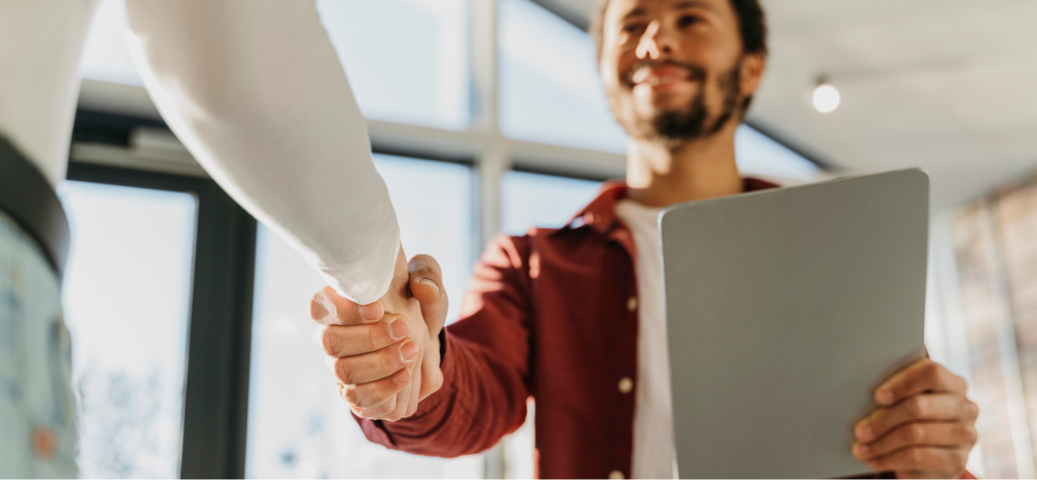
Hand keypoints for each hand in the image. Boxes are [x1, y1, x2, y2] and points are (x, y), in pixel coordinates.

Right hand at [309, 247, 447, 420]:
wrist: (429, 347)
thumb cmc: (419, 309)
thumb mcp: (428, 285)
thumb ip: (428, 275)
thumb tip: (424, 288)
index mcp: (340, 305)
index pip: (320, 306)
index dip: (344, 309)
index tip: (379, 308)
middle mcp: (333, 337)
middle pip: (329, 341)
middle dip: (369, 337)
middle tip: (405, 329)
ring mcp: (342, 368)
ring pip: (343, 372)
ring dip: (380, 362)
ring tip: (412, 351)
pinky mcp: (356, 395)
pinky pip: (358, 399)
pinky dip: (384, 389)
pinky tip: (406, 375)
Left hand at [851, 359, 978, 477]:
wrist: (934, 452)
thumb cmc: (912, 416)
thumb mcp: (907, 399)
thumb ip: (895, 391)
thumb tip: (858, 392)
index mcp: (954, 384)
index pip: (932, 373)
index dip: (902, 383)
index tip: (877, 397)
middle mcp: (966, 408)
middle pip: (919, 406)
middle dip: (883, 419)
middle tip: (858, 430)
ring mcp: (965, 436)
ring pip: (916, 434)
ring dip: (882, 443)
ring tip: (860, 449)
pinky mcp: (958, 462)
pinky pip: (918, 458)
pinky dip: (890, 460)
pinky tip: (874, 460)